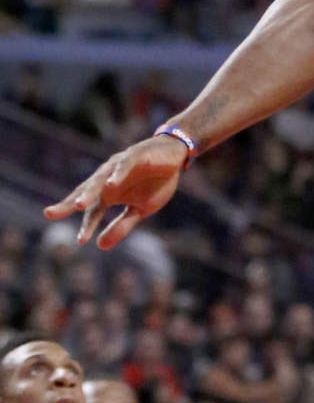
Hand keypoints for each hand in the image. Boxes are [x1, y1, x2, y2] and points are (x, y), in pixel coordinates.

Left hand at [44, 135, 186, 247]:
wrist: (174, 156)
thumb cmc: (156, 182)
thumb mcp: (140, 210)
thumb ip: (121, 226)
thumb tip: (99, 246)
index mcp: (109, 194)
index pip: (92, 211)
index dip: (86, 226)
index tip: (80, 241)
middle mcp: (108, 180)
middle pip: (86, 193)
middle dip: (69, 203)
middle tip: (50, 213)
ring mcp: (119, 167)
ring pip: (99, 179)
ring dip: (89, 191)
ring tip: (80, 204)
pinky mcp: (134, 156)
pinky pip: (123, 166)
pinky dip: (117, 174)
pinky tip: (111, 184)